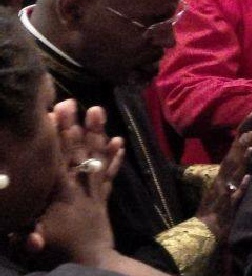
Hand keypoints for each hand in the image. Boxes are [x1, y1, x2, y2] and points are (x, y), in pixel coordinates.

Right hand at [24, 100, 124, 265]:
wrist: (94, 262)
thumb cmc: (60, 251)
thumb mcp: (38, 241)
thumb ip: (28, 233)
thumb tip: (21, 232)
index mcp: (61, 194)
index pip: (58, 158)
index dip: (57, 136)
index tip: (55, 113)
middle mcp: (80, 186)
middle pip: (78, 151)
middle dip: (76, 125)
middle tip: (75, 101)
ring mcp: (94, 190)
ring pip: (96, 156)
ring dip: (97, 132)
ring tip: (98, 109)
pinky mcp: (104, 197)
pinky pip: (110, 173)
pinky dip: (115, 157)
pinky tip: (120, 141)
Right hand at [195, 128, 251, 240]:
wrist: (205, 229)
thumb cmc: (219, 206)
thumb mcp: (229, 181)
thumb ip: (239, 166)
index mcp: (225, 170)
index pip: (236, 145)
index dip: (245, 128)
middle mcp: (224, 176)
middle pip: (234, 153)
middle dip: (243, 137)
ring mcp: (224, 189)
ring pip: (233, 171)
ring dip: (242, 158)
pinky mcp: (227, 205)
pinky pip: (234, 195)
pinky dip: (241, 186)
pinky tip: (248, 177)